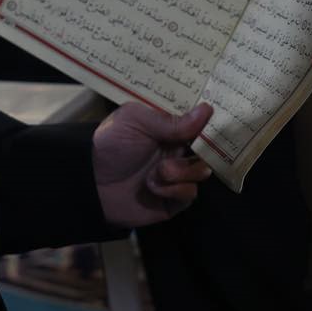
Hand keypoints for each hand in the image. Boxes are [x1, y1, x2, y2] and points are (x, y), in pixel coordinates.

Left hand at [92, 102, 212, 228]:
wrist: (91, 182)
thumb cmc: (110, 144)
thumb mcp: (136, 121)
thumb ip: (171, 120)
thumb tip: (207, 110)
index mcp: (168, 129)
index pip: (199, 124)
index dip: (210, 123)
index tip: (220, 122)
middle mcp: (175, 151)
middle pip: (207, 149)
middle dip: (202, 150)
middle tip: (187, 149)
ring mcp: (175, 176)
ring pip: (201, 172)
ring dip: (182, 171)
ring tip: (160, 171)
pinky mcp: (172, 200)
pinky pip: (190, 194)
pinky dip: (175, 190)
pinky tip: (153, 186)